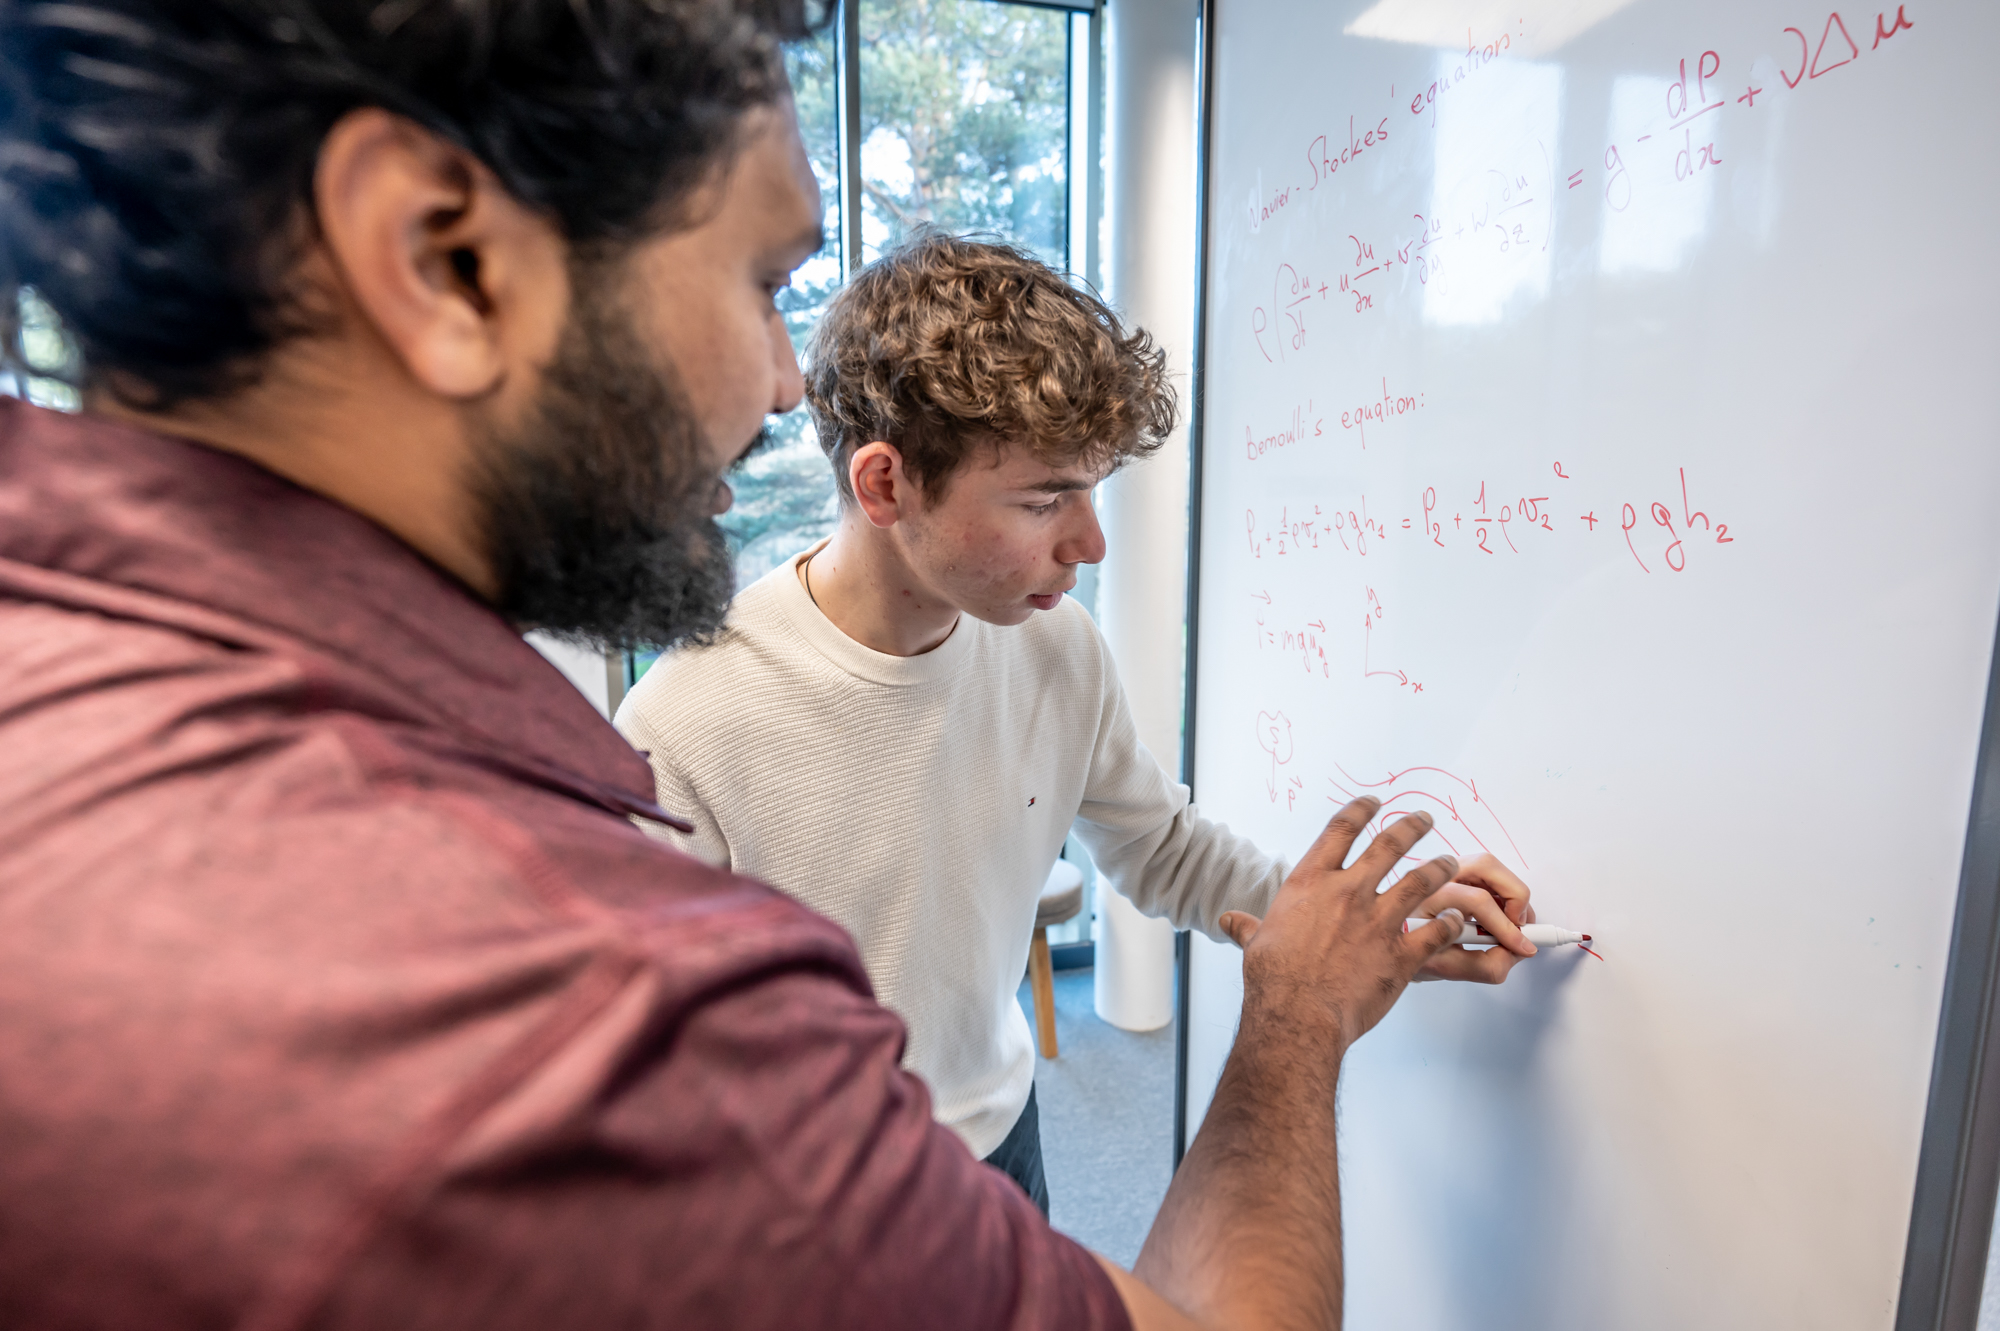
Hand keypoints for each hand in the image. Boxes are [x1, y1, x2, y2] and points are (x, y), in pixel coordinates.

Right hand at [1217, 796, 1468, 1051]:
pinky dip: (1450, 923)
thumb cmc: (1274, 979)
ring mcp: (1378, 921)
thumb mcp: (1255, 943)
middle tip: (1424, 818)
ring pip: (1421, 881)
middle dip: (1411, 826)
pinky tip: (1456, 918)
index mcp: (1312, 882)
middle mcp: (1349, 892)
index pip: (1340, 830)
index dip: (1360, 810)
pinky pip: (1436, 931)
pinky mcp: (1401, 953)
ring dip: (1440, 868)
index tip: (1374, 802)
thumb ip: (1248, 927)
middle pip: (1389, 845)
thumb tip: (1228, 921)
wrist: (1298, 1014)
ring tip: (1451, 860)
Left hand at [1411, 852, 1536, 983]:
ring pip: (1488, 866)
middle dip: (1514, 895)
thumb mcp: (1442, 968)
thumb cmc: (1407, 954)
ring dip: (1510, 893)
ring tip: (1514, 922)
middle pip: (1485, 866)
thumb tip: (1517, 952)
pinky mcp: (1451, 872)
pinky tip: (1501, 917)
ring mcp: (1440, 870)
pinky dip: (1502, 893)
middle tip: (1521, 925)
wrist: (1385, 943)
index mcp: (1421, 898)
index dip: (1505, 926)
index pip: (1475, 901)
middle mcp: (1430, 875)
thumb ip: (1483, 965)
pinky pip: (1485, 874)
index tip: (1523, 946)